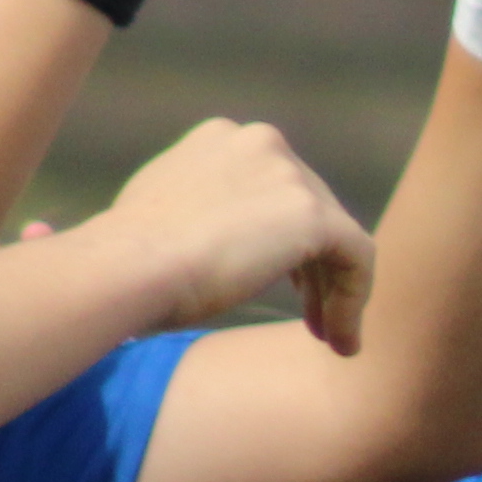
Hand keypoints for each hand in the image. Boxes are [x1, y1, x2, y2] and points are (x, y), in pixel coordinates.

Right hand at [102, 117, 376, 352]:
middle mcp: (260, 143)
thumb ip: (196, 211)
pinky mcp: (312, 214)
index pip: (272, 188)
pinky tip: (342, 341)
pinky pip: (357, 258)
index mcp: (222, 139)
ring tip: (331, 339)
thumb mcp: (158, 216)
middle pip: (309, 208)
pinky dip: (354, 300)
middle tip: (311, 320)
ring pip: (336, 235)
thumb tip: (199, 237)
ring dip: (335, 290)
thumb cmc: (124, 259)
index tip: (279, 284)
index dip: (282, 239)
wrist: (126, 267)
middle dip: (312, 268)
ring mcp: (288, 173)